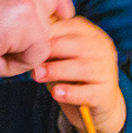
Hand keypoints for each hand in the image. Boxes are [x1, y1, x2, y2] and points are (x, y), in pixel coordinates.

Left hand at [34, 16, 125, 132]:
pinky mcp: (105, 93)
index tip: (27, 38)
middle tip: (29, 58)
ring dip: (57, 71)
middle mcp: (103, 49)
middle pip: (77, 45)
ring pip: (82, 68)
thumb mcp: (62, 55)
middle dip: (51, 50)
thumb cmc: (74, 75)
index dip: (48, 32)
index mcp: (92, 34)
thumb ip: (50, 44)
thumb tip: (25, 33)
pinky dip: (70, 93)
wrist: (98, 105)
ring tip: (37, 75)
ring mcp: (106, 71)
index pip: (71, 27)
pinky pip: (87, 92)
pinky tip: (55, 93)